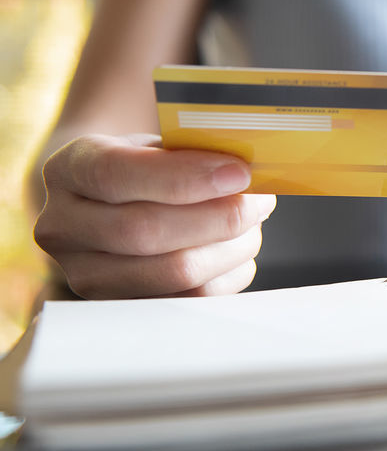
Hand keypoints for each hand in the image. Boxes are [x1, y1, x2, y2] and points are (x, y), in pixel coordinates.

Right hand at [34, 134, 275, 298]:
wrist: (111, 203)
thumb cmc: (146, 166)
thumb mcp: (156, 144)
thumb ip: (190, 151)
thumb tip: (245, 172)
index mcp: (68, 170)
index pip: (115, 174)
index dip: (183, 176)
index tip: (238, 173)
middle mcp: (63, 228)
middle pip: (144, 232)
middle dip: (217, 217)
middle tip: (258, 201)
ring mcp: (87, 275)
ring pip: (173, 273)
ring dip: (230, 248)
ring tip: (252, 224)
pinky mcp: (124, 306)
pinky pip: (191, 300)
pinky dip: (228, 273)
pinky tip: (237, 250)